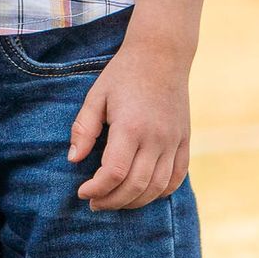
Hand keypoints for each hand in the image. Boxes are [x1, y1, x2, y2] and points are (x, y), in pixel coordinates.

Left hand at [67, 36, 191, 209]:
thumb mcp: (97, 95)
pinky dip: (160, 192)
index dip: (97, 189)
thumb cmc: (124, 74)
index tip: (83, 192)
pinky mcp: (184, 141)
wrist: (162, 54)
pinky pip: (176, 178)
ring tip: (115, 201)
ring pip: (157, 188)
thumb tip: (73, 160)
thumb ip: (84, 128)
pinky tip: (142, 193)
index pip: (114, 173)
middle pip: (136, 186)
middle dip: (112, 201)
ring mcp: (174, 141)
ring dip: (135, 202)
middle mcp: (156, 138)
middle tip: (95, 203)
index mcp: (130, 126)